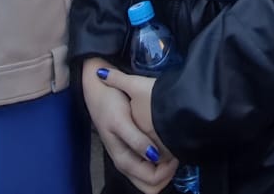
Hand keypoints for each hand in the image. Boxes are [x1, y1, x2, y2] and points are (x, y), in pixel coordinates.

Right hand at [81, 59, 176, 193]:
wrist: (97, 89)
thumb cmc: (108, 103)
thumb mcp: (121, 120)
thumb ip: (136, 140)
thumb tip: (154, 156)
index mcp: (123, 159)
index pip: (150, 181)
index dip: (166, 172)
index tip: (176, 154)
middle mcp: (127, 162)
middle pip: (151, 184)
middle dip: (166, 174)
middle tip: (176, 154)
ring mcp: (130, 155)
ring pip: (152, 176)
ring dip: (165, 168)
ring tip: (173, 148)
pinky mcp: (133, 146)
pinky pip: (150, 164)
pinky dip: (161, 160)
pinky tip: (167, 143)